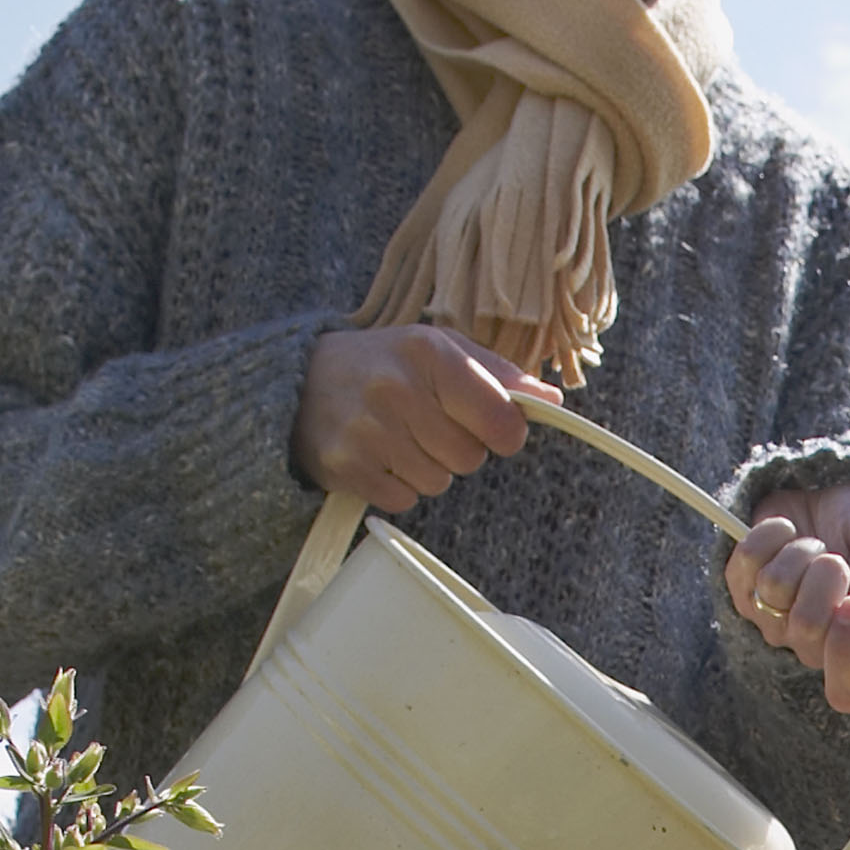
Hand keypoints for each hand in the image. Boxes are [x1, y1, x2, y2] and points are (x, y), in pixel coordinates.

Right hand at [293, 323, 552, 504]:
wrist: (299, 382)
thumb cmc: (384, 364)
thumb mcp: (438, 350)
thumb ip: (496, 374)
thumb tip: (550, 399)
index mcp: (429, 353)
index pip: (500, 418)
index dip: (504, 431)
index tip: (490, 427)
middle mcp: (396, 388)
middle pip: (469, 457)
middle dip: (457, 449)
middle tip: (427, 425)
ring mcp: (368, 430)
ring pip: (438, 482)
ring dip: (427, 468)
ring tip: (398, 437)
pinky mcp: (346, 467)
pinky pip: (404, 500)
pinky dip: (398, 486)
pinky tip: (378, 456)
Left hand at [727, 483, 849, 714]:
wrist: (834, 493)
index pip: (847, 689)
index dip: (846, 657)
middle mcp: (813, 644)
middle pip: (808, 627)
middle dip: (828, 576)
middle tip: (839, 560)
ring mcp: (773, 618)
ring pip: (775, 589)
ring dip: (800, 552)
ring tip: (815, 546)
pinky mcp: (742, 587)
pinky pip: (746, 562)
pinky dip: (771, 534)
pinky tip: (788, 532)